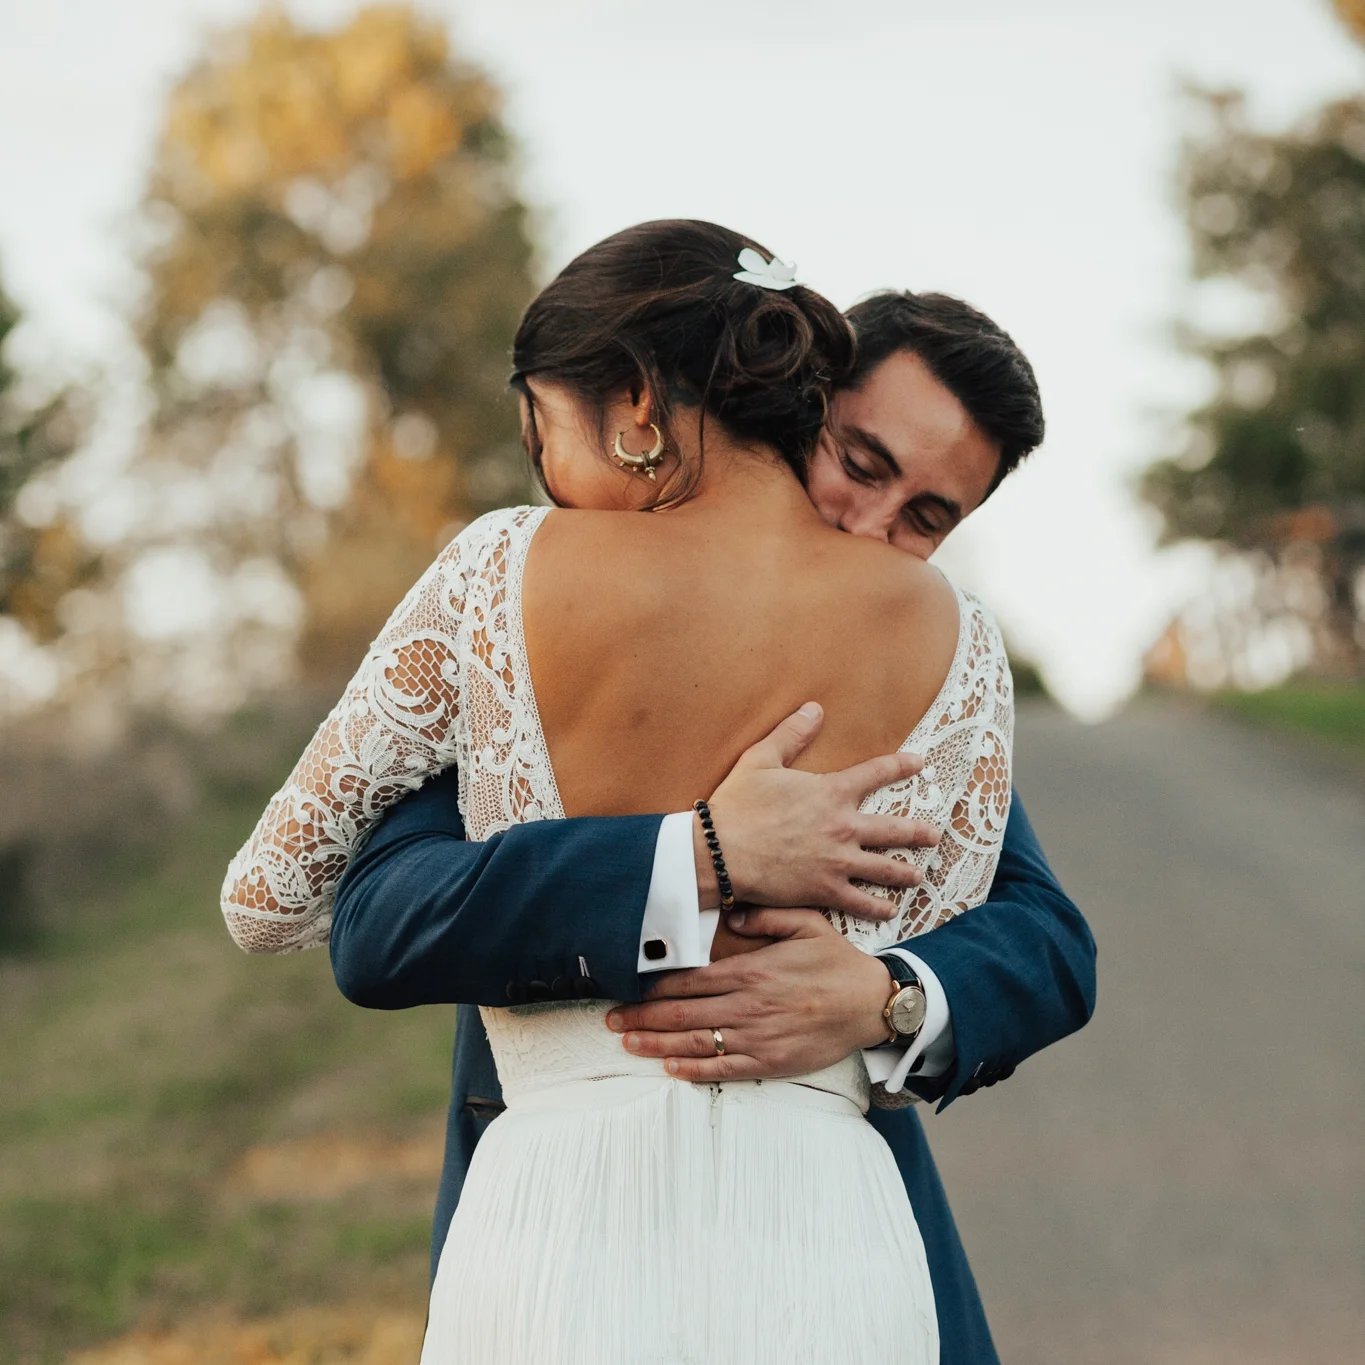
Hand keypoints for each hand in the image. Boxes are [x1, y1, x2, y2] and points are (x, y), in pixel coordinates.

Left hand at [606, 909, 893, 1081]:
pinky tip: (671, 1067)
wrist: (872, 1003)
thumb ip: (767, 917)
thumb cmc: (837, 962)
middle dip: (642, 1017)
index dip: (654, 986)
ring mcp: (759, 1036)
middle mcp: (749, 1004)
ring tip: (628, 1044)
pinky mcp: (772, 1061)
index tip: (627, 989)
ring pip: (697, 1042)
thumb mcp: (807, 923)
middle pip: (683, 1012)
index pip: (690, 979)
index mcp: (752, 970)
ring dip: (657, 1044)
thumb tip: (733, 916)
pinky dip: (695, 1069)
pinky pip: (726, 1068)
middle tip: (611, 1022)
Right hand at [695, 703, 940, 922]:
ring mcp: (839, 861)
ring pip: (886, 868)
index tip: (919, 763)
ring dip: (906, 872)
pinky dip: (879, 908)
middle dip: (919, 832)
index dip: (901, 766)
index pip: (876, 773)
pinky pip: (863, 902)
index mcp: (831, 792)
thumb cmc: (736, 805)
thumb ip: (791, 734)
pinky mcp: (826, 890)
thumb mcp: (761, 760)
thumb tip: (814, 709)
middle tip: (934, 834)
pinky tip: (890, 910)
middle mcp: (844, 826)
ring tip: (918, 875)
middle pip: (895, 829)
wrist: (720, 852)